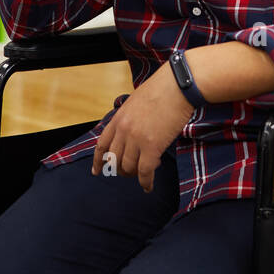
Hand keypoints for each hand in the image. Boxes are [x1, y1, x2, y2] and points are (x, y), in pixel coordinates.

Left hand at [92, 61, 195, 191]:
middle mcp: (123, 130)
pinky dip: (145, 182)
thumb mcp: (135, 102)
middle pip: (114, 160)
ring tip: (143, 175)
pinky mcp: (152, 147)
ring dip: (134, 175)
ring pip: (128, 168)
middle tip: (129, 173)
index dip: (98, 161)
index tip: (97, 171)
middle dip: (120, 170)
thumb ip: (129, 118)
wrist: (177, 86)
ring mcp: (136, 139)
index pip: (101, 145)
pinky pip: (144, 172)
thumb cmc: (161, 90)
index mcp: (118, 118)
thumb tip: (130, 133)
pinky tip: (148, 186)